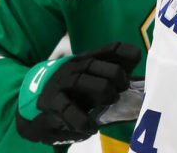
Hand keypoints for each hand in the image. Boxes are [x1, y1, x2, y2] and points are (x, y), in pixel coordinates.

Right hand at [16, 42, 140, 144]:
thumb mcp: (93, 83)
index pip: (110, 49)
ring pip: (83, 80)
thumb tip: (145, 86)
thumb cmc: (72, 94)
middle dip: (116, 76)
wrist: (31, 107)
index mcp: (89, 60)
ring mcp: (60, 84)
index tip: (136, 61)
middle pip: (96, 64)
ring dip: (102, 92)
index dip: (126, 52)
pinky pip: (66, 109)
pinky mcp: (49, 103)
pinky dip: (81, 120)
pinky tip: (91, 127)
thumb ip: (115, 82)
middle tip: (120, 90)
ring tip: (110, 102)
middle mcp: (74, 68)